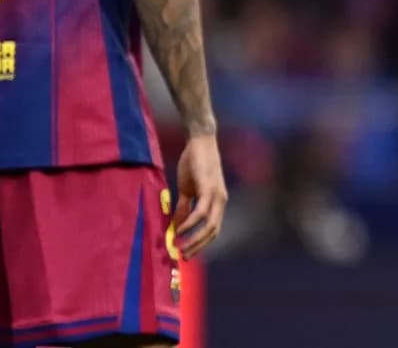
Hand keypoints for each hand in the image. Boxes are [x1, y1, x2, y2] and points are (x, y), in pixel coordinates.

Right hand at [171, 133, 228, 257]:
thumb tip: (177, 226)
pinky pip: (201, 211)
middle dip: (198, 246)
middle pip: (213, 232)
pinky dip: (191, 223)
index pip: (212, 229)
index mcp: (217, 202)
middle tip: (183, 256)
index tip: (186, 253)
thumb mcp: (187, 190)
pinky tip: (179, 230)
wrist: (199, 141)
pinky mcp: (209, 188)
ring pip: (210, 225)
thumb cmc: (194, 164)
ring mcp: (216, 195)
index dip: (200, 243)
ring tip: (180, 247)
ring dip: (194, 239)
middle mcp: (220, 201)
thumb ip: (184, 208)